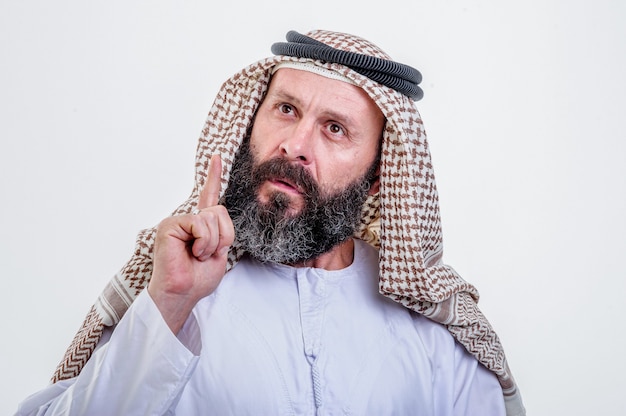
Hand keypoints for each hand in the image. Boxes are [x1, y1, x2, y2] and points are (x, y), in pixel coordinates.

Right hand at [148, 154, 234, 332]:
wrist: (182, 293)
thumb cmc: (198, 278)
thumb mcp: (220, 252)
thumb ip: (221, 230)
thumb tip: (214, 212)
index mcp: (200, 226)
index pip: (209, 197)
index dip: (213, 176)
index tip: (217, 157)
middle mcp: (189, 220)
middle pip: (220, 211)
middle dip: (222, 236)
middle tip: (207, 254)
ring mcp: (178, 221)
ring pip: (212, 217)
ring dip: (212, 242)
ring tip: (198, 255)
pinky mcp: (170, 225)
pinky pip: (200, 224)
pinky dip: (203, 242)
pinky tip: (192, 252)